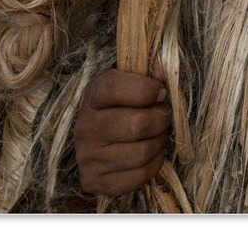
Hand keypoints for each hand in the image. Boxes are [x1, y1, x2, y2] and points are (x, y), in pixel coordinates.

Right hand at [74, 69, 170, 196]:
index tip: (159, 92)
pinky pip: (138, 176)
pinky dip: (154, 165)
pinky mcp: (94, 181)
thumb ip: (150, 72)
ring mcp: (87, 156)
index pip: (114, 88)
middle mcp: (85, 126)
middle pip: (137, 125)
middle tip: (162, 117)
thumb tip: (162, 66)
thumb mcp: (132, 82)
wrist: (99, 140)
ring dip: (159, 143)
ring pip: (142, 153)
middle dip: (160, 120)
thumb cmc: (123, 106)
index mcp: (93, 96)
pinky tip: (150, 154)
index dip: (146, 89)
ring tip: (156, 135)